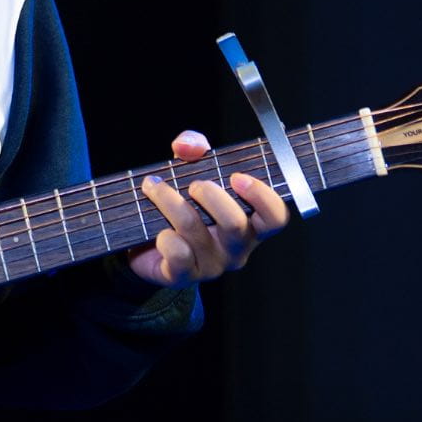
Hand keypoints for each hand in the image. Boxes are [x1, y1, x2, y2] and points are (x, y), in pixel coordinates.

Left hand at [126, 129, 290, 288]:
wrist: (145, 244)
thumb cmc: (180, 204)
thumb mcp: (189, 170)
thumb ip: (193, 148)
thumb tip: (189, 145)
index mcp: (249, 224)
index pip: (275, 217)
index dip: (263, 197)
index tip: (237, 177)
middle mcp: (235, 247)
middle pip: (236, 225)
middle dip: (211, 196)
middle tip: (193, 184)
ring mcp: (211, 264)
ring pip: (195, 231)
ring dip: (170, 201)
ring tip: (153, 187)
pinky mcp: (183, 275)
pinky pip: (178, 256)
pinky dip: (165, 238)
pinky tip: (158, 230)